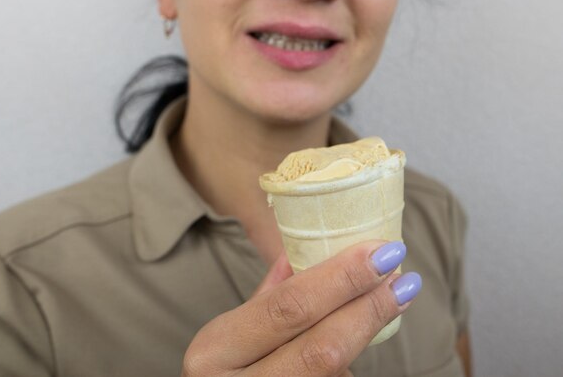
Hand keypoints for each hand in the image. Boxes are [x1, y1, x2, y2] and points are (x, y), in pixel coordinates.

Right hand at [181, 240, 420, 376]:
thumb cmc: (219, 372)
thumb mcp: (228, 336)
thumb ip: (266, 299)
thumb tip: (301, 254)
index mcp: (214, 353)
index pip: (288, 308)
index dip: (342, 279)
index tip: (382, 253)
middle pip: (322, 347)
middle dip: (369, 309)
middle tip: (403, 279)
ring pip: (334, 373)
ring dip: (367, 337)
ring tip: (392, 302)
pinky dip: (348, 363)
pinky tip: (356, 338)